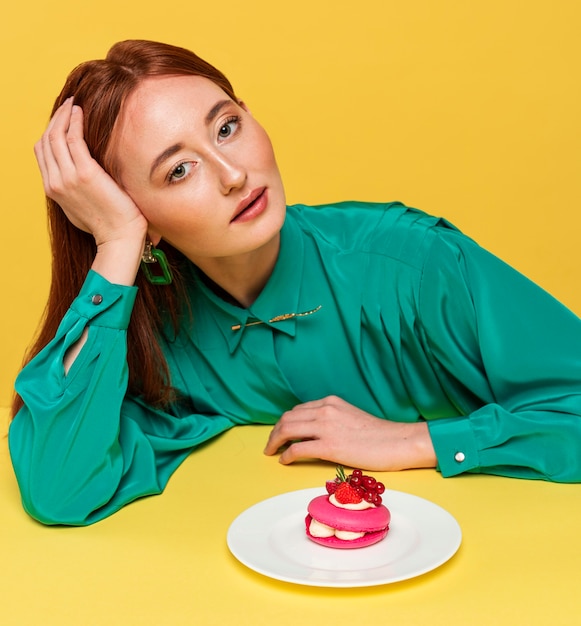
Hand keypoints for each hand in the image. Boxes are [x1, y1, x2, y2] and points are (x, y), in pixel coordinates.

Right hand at [34, 97, 146, 246]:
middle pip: (46, 140)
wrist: (119, 238)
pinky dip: (75, 122)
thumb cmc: (108, 224)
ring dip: (64, 116)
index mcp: (53, 189)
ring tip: (75, 104)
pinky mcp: (85, 173)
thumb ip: (74, 189)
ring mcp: (68, 177)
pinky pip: (74, 139)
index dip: (50, 131)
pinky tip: (81, 113)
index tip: (62, 119)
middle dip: (55, 119)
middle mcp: (55, 182)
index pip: (42, 152)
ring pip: (56, 136)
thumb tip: (79, 175)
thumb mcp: (82, 206)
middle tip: (68, 105)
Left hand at [264, 395, 436, 470]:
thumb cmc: (379, 435)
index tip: (281, 432)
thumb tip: (315, 433)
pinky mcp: (329, 446)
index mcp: (330, 402)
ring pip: (287, 430)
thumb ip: (332, 420)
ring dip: (275, 441)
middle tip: (271, 444)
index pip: (298, 410)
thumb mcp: (350, 417)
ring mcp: (326, 427)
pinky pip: (297, 449)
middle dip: (275, 431)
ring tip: (272, 451)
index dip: (285, 422)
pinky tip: (284, 460)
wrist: (398, 442)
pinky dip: (286, 455)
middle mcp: (325, 410)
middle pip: (288, 418)